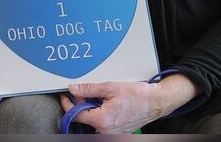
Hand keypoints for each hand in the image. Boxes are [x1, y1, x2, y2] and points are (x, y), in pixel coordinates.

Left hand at [61, 74, 198, 133]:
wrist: (156, 102)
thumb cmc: (138, 95)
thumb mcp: (110, 87)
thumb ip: (89, 89)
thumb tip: (74, 89)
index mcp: (102, 120)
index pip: (76, 115)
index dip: (68, 104)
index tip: (65, 96)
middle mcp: (106, 130)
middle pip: (84, 118)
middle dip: (81, 105)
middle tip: (84, 93)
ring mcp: (112, 133)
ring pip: (93, 121)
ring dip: (92, 109)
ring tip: (100, 97)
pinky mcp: (118, 132)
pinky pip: (103, 123)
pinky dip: (101, 113)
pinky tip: (107, 104)